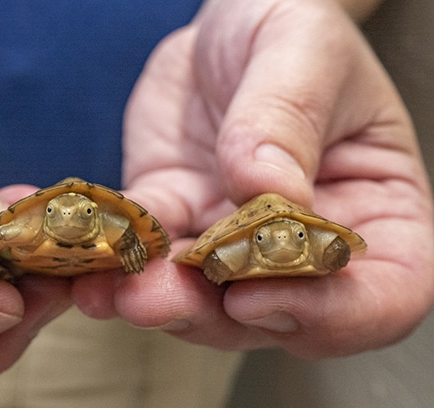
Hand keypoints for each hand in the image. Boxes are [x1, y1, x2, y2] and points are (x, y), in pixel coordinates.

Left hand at [72, 0, 433, 357]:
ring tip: (110, 292)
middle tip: (156, 299)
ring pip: (203, 302)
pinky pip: (145, 256)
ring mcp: (236, 244)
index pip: (385, 294)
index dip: (330, 315)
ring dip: (156, 303)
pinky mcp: (176, 222)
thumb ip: (288, 120)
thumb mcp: (303, 51)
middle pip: (279, 314)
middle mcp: (307, 247)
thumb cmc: (289, 32)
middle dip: (214, 316)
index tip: (258, 292)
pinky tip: (85, 270)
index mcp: (377, 212)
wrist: (224, 28)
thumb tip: (264, 192)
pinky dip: (114, 267)